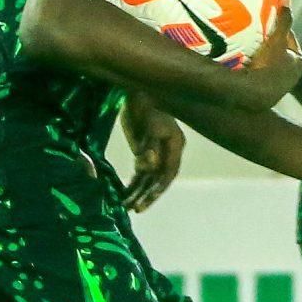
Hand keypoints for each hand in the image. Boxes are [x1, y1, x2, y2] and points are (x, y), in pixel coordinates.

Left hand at [119, 93, 186, 211]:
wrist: (139, 92)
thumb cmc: (146, 104)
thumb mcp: (149, 123)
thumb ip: (149, 144)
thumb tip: (148, 165)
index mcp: (175, 145)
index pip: (169, 172)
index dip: (159, 187)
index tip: (147, 199)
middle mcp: (169, 152)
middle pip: (159, 179)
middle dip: (147, 195)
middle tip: (136, 209)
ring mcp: (157, 153)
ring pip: (149, 178)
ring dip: (138, 192)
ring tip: (126, 205)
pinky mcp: (145, 151)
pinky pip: (141, 172)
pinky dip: (134, 183)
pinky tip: (125, 194)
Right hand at [229, 8, 301, 112]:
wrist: (254, 94)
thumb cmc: (269, 65)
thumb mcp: (277, 40)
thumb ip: (284, 20)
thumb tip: (287, 0)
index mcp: (300, 63)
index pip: (290, 39)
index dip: (279, 28)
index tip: (269, 22)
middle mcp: (294, 75)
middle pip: (280, 51)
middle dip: (271, 42)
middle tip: (258, 33)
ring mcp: (280, 85)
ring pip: (270, 63)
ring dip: (262, 55)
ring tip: (251, 46)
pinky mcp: (267, 92)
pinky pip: (261, 72)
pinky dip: (256, 66)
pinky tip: (246, 61)